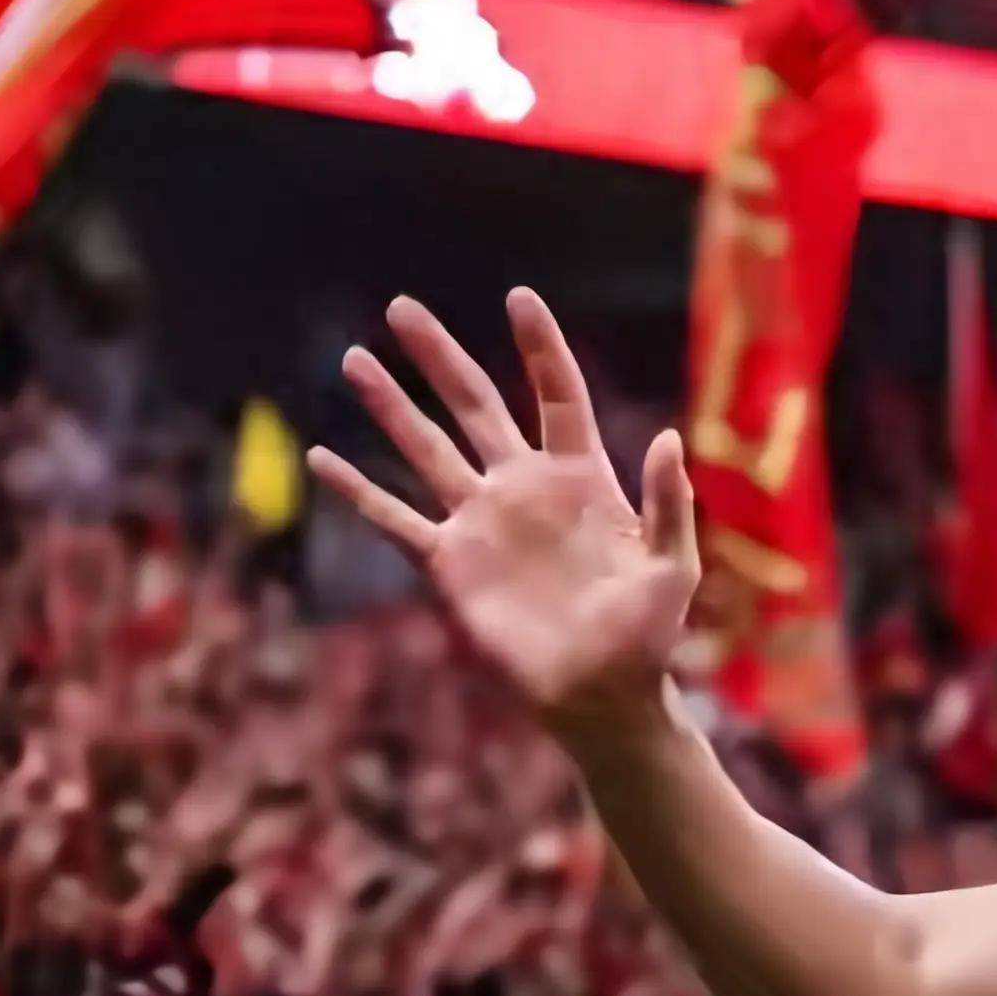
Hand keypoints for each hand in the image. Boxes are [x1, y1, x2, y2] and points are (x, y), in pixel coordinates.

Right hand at [311, 291, 699, 748]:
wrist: (601, 696)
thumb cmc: (648, 635)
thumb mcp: (673, 566)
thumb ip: (669, 503)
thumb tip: (670, 437)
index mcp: (582, 478)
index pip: (557, 395)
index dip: (540, 348)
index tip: (517, 299)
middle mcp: (524, 488)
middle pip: (476, 405)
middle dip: (440, 357)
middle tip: (402, 308)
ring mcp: (482, 523)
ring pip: (426, 449)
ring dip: (390, 406)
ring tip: (354, 360)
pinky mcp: (451, 565)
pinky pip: (395, 520)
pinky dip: (358, 491)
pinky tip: (324, 457)